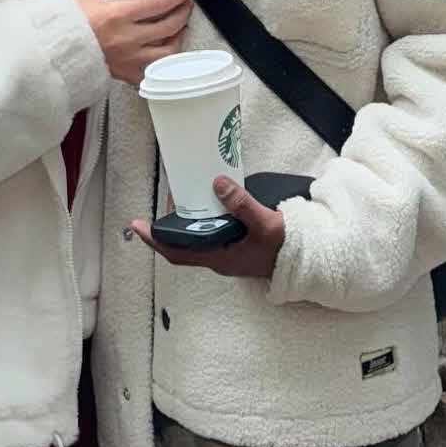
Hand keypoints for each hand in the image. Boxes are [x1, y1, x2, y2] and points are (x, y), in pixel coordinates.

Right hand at [69, 0, 194, 85]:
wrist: (51, 52)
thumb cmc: (63, 23)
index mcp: (118, 15)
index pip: (160, 2)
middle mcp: (127, 38)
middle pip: (170, 25)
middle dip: (184, 11)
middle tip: (186, 3)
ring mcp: (128, 58)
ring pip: (168, 50)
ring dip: (178, 37)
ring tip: (180, 27)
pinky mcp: (124, 73)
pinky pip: (152, 71)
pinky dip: (162, 62)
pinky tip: (164, 53)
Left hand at [131, 176, 285, 278]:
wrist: (308, 262)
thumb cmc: (285, 248)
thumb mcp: (264, 224)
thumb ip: (241, 204)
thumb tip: (217, 184)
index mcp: (219, 258)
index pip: (177, 252)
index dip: (155, 240)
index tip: (138, 226)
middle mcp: (218, 258)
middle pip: (183, 242)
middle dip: (172, 221)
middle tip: (171, 196)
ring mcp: (227, 253)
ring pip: (198, 237)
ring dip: (190, 218)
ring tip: (188, 194)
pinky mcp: (235, 247)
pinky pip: (212, 233)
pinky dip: (206, 219)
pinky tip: (213, 203)